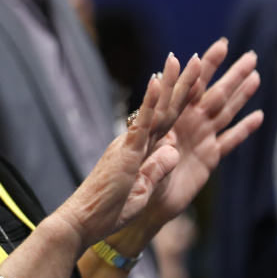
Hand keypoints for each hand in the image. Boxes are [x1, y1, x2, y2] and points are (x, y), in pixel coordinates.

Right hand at [55, 52, 202, 249]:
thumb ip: (157, 167)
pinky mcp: (125, 152)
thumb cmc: (109, 209)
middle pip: (165, 108)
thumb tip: (172, 147)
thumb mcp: (143, 188)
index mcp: (140, 149)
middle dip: (180, 83)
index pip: (166, 120)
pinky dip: (150, 102)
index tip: (191, 79)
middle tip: (193, 57)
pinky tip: (156, 81)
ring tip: (179, 58)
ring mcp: (130, 144)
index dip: (180, 100)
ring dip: (169, 83)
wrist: (83, 220)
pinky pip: (141, 124)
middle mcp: (135, 141)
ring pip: (156, 110)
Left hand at [140, 38, 262, 226]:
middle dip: (229, 73)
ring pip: (225, 111)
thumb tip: (172, 150)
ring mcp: (200, 139)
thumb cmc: (133, 181)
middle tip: (247, 54)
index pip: (183, 92)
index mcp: (167, 121)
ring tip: (255, 74)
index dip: (193, 74)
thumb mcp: (139, 167)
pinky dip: (244, 129)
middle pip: (212, 94)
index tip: (204, 52)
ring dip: (241, 93)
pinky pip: (230, 141)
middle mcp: (186, 124)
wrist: (141, 206)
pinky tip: (258, 116)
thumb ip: (156, 157)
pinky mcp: (209, 159)